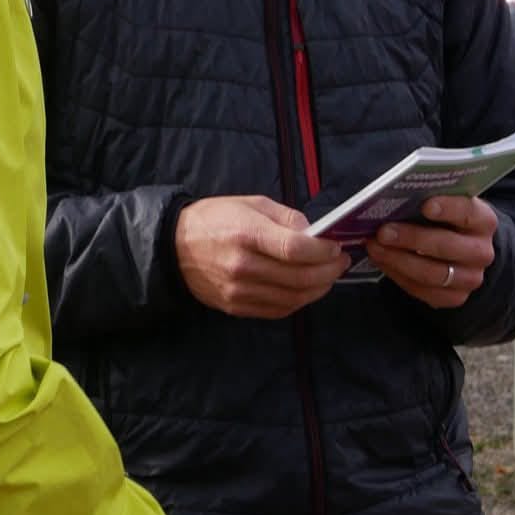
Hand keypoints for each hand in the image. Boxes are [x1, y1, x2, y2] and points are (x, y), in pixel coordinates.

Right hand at [174, 194, 348, 318]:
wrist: (174, 247)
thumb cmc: (214, 219)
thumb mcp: (250, 203)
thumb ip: (286, 217)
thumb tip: (314, 234)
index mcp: (247, 234)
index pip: (295, 249)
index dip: (323, 251)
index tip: (335, 247)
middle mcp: (243, 265)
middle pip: (299, 278)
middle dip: (328, 272)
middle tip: (340, 263)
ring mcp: (239, 290)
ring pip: (293, 298)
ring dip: (318, 289)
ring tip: (328, 277)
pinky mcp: (236, 306)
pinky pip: (278, 310)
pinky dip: (299, 302)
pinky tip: (306, 290)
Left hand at [367, 193, 497, 307]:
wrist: (460, 249)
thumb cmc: (444, 220)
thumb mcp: (444, 204)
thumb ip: (427, 200)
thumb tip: (393, 198)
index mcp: (483, 221)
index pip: (469, 213)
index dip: (449, 209)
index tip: (425, 205)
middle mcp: (481, 252)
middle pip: (447, 246)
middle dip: (412, 238)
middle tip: (383, 231)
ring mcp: (470, 278)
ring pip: (433, 273)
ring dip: (399, 260)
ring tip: (375, 247)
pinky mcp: (455, 297)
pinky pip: (424, 291)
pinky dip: (398, 275)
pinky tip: (382, 261)